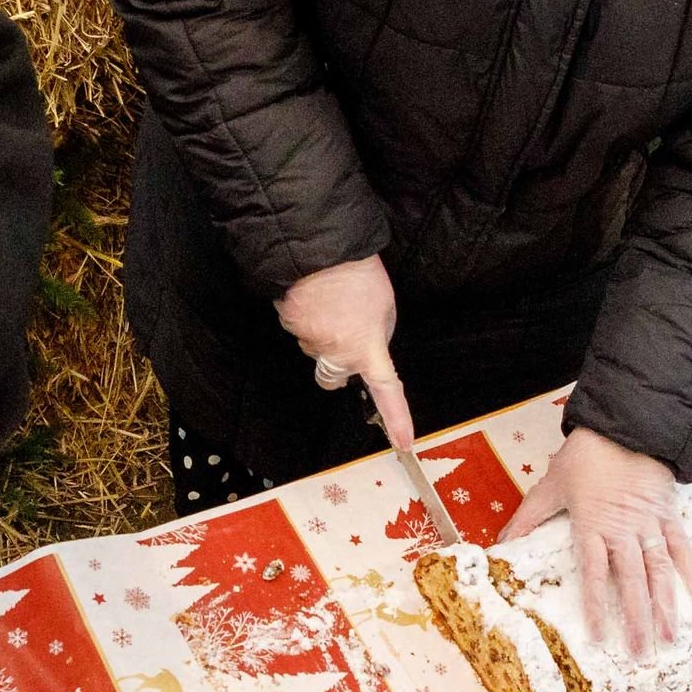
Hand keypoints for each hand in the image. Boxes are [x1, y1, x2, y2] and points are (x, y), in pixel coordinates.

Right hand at [278, 257, 411, 451]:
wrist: (320, 249)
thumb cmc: (359, 274)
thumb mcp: (385, 306)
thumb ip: (377, 335)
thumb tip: (362, 346)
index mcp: (367, 348)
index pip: (387, 391)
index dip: (397, 419)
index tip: (403, 443)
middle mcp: (336, 354)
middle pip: (332, 379)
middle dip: (339, 368)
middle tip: (346, 339)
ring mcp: (308, 340)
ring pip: (316, 349)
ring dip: (323, 335)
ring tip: (332, 302)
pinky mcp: (288, 324)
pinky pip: (299, 327)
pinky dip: (307, 316)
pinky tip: (314, 295)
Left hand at [495, 429, 691, 655]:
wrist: (627, 425)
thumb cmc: (586, 456)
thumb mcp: (550, 485)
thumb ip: (528, 518)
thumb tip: (501, 543)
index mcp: (593, 526)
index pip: (594, 574)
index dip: (596, 606)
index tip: (599, 636)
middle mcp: (624, 531)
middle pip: (631, 581)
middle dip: (636, 620)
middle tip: (640, 654)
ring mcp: (650, 525)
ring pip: (659, 572)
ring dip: (665, 606)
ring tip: (669, 638)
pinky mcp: (669, 515)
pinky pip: (682, 548)